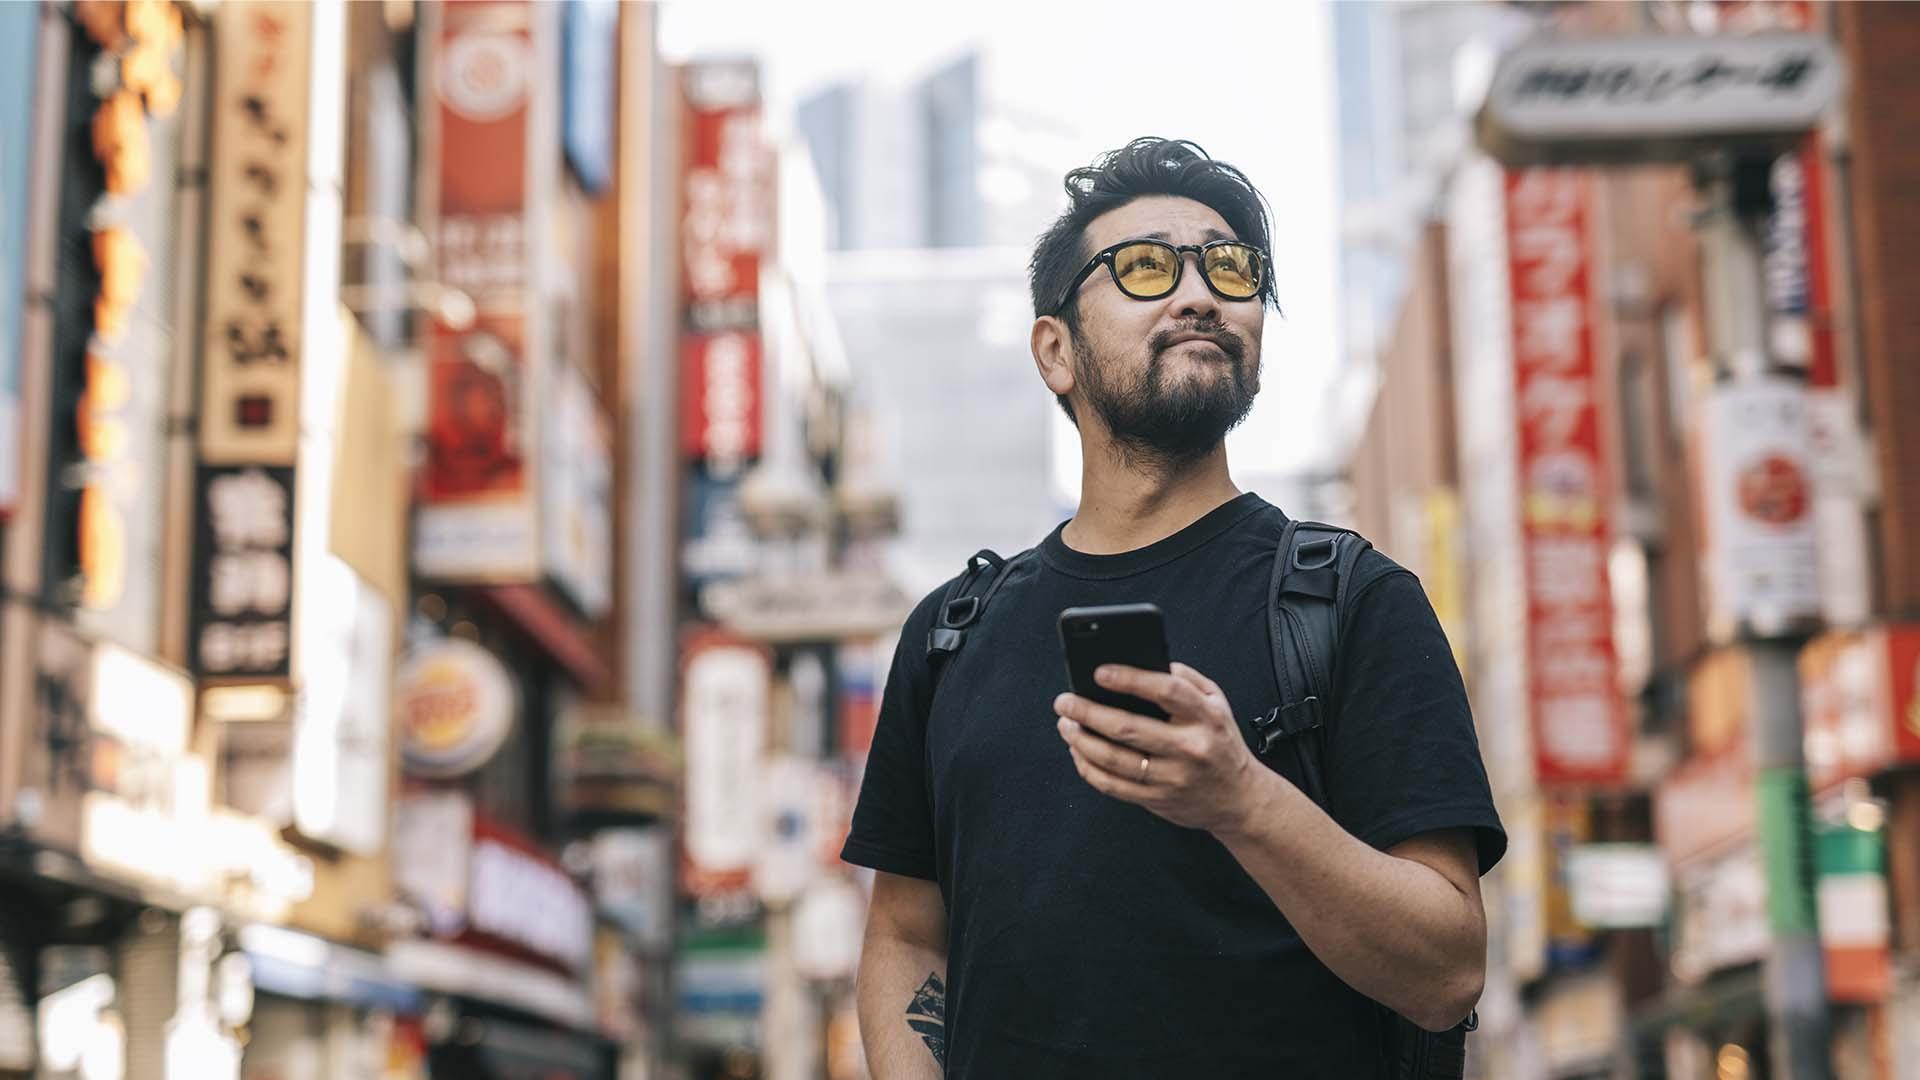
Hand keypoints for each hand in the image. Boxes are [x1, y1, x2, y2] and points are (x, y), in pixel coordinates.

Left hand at [1053, 662, 1263, 833]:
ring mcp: (1172, 778)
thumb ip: (1185, 679)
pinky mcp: (1157, 800)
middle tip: (1065, 701)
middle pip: (1129, 728)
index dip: (1130, 679)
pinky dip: (1088, 767)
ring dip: (1081, 740)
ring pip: (1114, 760)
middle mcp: (1189, 748)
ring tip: (1066, 724)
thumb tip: (1145, 662)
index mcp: (1206, 717)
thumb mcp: (1217, 702)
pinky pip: (1112, 786)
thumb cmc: (1221, 742)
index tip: (1099, 672)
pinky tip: (1078, 751)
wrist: (1240, 799)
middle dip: (1088, 712)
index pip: (1166, 691)